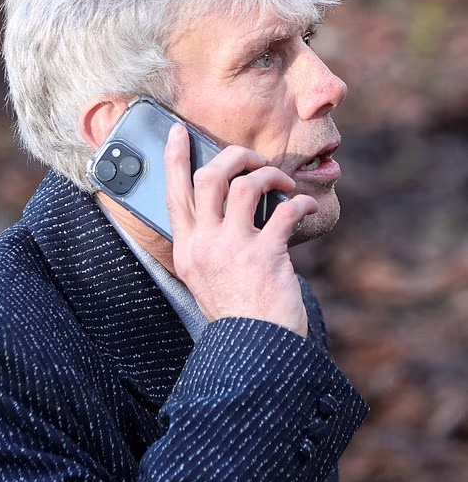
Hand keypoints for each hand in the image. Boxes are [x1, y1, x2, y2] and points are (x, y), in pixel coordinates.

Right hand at [164, 124, 317, 336]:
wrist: (254, 350)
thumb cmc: (238, 314)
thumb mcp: (206, 280)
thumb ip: (208, 245)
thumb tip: (231, 206)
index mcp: (187, 250)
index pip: (174, 194)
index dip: (174, 158)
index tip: (178, 132)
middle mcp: (204, 246)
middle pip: (209, 178)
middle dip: (234, 156)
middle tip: (252, 159)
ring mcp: (232, 249)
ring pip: (245, 185)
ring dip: (269, 175)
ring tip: (283, 184)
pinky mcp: (264, 255)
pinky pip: (284, 211)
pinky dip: (301, 204)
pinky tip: (307, 208)